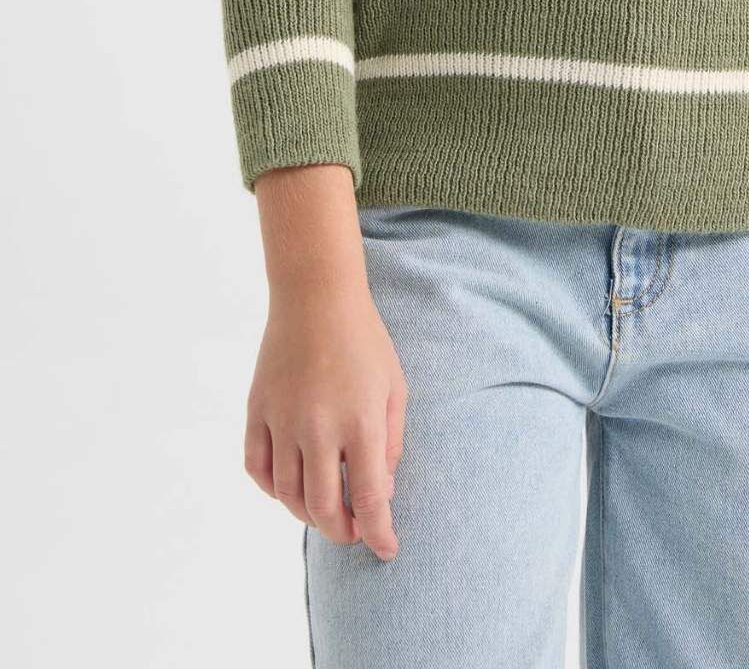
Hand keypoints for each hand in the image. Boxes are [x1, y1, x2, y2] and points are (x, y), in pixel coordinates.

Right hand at [244, 278, 407, 560]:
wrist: (316, 297)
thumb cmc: (364, 341)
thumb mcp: (394, 388)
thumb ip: (391, 443)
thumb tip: (380, 492)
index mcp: (360, 422)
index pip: (368, 498)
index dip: (378, 533)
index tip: (386, 549)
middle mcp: (319, 427)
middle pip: (323, 507)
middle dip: (341, 532)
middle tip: (354, 532)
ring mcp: (282, 420)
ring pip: (287, 494)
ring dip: (306, 513)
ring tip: (324, 510)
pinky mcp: (256, 411)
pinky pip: (257, 468)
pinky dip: (272, 488)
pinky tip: (289, 487)